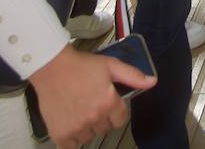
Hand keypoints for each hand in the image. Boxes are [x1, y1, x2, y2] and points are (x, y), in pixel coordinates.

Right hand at [28, 45, 154, 147]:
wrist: (51, 66)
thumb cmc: (80, 66)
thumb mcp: (111, 65)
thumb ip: (133, 76)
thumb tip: (152, 82)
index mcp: (108, 103)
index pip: (121, 120)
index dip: (115, 111)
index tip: (106, 102)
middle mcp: (94, 117)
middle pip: (104, 128)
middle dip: (101, 118)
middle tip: (90, 102)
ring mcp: (76, 127)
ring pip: (89, 137)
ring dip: (86, 128)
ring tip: (78, 110)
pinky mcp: (60, 133)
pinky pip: (71, 146)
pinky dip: (72, 139)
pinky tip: (70, 124)